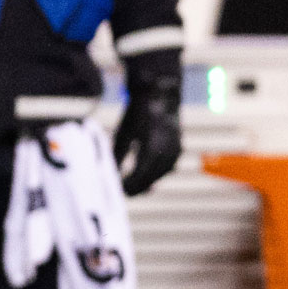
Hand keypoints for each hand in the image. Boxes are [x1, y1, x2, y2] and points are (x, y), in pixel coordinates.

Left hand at [115, 76, 181, 196]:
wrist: (160, 95)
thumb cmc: (136, 114)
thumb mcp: (123, 134)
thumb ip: (116, 157)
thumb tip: (108, 177)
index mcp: (152, 146)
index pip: (139, 175)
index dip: (128, 185)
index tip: (116, 190)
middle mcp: (168, 150)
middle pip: (151, 178)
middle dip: (136, 187)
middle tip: (121, 193)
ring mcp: (176, 150)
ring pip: (160, 175)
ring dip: (146, 183)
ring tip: (130, 188)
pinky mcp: (179, 150)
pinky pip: (167, 168)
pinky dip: (155, 175)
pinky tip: (143, 178)